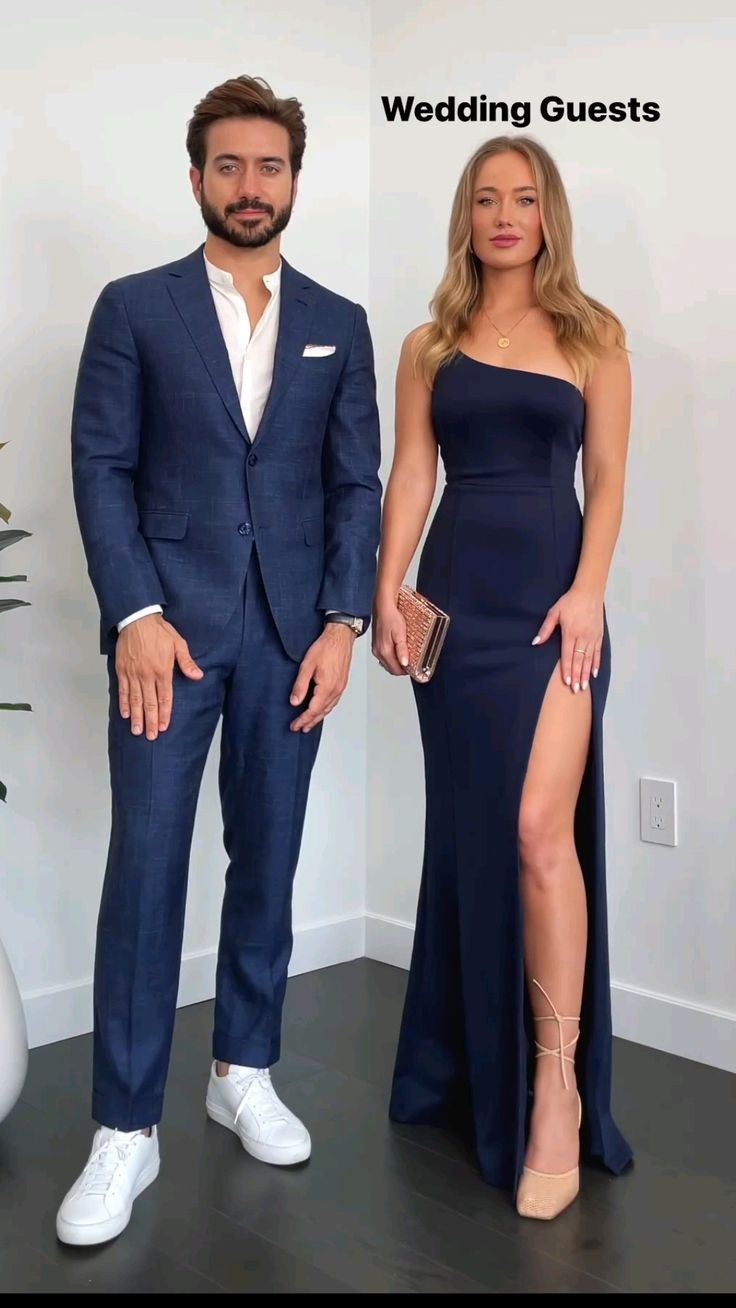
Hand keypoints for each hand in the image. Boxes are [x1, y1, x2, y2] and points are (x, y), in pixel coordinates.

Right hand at [116, 613, 203, 738]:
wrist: (137, 619)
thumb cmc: (159, 631)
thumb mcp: (178, 644)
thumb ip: (187, 662)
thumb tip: (198, 676)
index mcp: (163, 671)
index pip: (165, 698)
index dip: (165, 714)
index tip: (164, 727)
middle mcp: (147, 675)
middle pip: (150, 703)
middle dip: (151, 721)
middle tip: (151, 736)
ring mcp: (133, 674)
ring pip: (135, 700)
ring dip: (137, 717)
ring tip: (137, 731)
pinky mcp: (122, 670)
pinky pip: (122, 690)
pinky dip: (123, 703)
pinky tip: (125, 714)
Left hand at [289, 623, 354, 731]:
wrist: (340, 636)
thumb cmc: (325, 647)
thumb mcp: (307, 665)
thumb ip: (300, 685)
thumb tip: (295, 702)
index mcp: (327, 688)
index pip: (313, 710)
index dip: (302, 720)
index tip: (294, 725)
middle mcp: (336, 690)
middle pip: (321, 712)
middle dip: (310, 722)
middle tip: (299, 728)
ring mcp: (340, 687)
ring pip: (328, 708)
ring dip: (318, 717)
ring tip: (309, 723)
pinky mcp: (342, 683)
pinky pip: (333, 702)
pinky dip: (325, 709)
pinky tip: (321, 709)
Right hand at [371, 593, 409, 674]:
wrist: (383, 605)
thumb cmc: (391, 616)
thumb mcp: (400, 633)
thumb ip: (402, 650)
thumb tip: (404, 663)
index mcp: (383, 651)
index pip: (395, 670)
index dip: (406, 671)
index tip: (414, 668)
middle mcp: (378, 651)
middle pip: (391, 668)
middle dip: (402, 668)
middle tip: (412, 663)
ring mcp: (376, 648)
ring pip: (388, 662)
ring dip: (397, 662)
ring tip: (406, 656)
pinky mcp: (376, 644)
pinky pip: (385, 656)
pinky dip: (392, 656)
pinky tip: (398, 650)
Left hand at [532, 587, 603, 692]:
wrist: (589, 592)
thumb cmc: (570, 602)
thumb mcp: (554, 612)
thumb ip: (546, 629)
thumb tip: (536, 642)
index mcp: (571, 632)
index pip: (568, 655)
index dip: (567, 669)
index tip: (567, 682)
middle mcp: (583, 637)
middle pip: (579, 660)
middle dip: (577, 676)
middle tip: (576, 690)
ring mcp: (592, 637)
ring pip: (589, 659)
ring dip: (586, 673)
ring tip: (584, 686)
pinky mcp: (599, 635)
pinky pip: (598, 652)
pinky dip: (596, 663)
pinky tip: (594, 673)